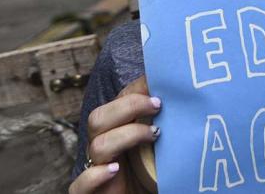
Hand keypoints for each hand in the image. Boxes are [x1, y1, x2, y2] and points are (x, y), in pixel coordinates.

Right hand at [69, 76, 159, 193]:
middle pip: (99, 118)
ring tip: (154, 135)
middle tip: (159, 104)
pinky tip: (114, 170)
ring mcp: (96, 169)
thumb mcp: (162, 144)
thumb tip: (183, 94)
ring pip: (97, 145)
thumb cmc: (155, 174)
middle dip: (128, 106)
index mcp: (118, 130)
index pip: (117, 102)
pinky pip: (80, 184)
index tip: (160, 81)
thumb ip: (165, 122)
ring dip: (126, 136)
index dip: (135, 90)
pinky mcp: (91, 193)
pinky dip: (95, 175)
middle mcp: (105, 147)